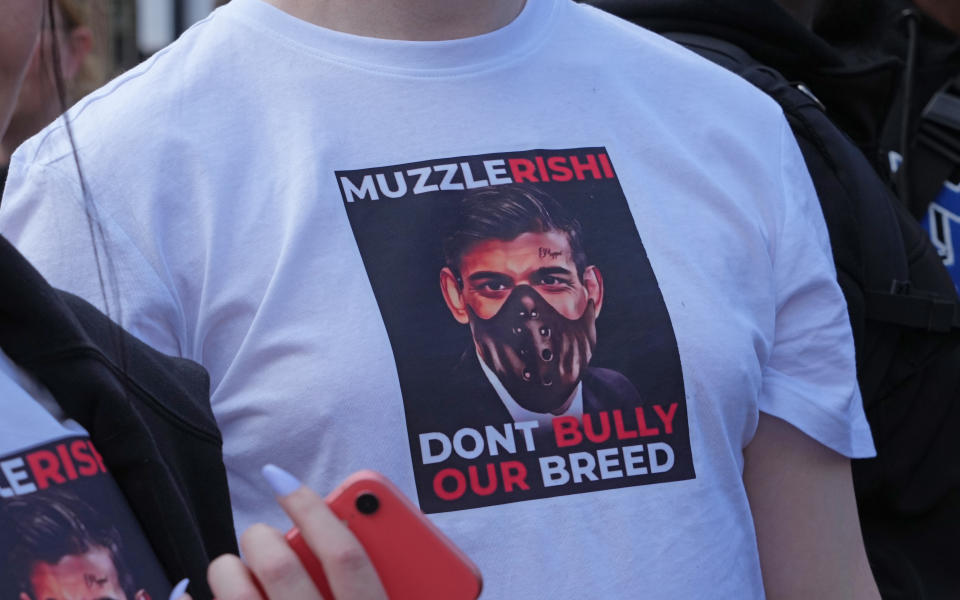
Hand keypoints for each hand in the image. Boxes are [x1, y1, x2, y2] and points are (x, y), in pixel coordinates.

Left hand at [207, 465, 388, 599]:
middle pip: (282, 570)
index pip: (344, 555)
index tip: (282, 479)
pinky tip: (185, 594)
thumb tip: (373, 526)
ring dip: (230, 572)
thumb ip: (395, 578)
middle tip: (262, 537)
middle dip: (263, 541)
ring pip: (239, 597)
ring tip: (234, 569)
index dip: (313, 510)